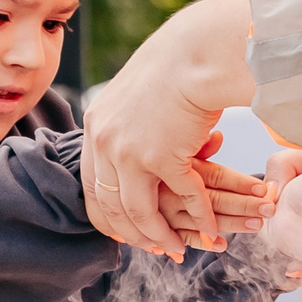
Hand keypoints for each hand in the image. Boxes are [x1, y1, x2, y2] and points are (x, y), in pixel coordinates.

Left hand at [86, 0, 257, 259]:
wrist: (200, 51)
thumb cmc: (178, 64)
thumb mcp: (135, 93)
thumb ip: (126, 119)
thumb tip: (133, 135)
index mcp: (95, 124)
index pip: (91, 184)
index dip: (109, 213)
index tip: (125, 231)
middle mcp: (105, 141)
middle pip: (111, 205)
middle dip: (134, 234)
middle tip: (155, 249)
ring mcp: (131, 152)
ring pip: (140, 212)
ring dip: (162, 236)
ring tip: (179, 251)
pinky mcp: (164, 158)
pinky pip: (183, 200)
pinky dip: (199, 219)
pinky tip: (210, 231)